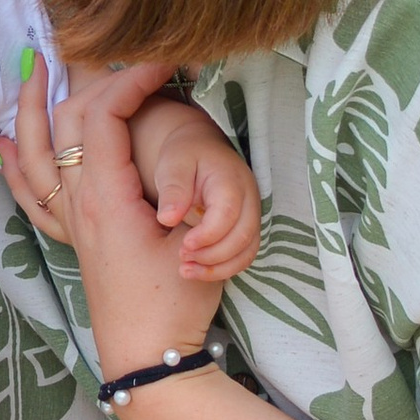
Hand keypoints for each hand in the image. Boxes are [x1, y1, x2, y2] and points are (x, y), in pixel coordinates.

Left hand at [0, 58, 219, 380]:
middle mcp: (78, 202)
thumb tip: (179, 156)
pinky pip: (29, 190)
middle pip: (69, 122)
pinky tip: (1, 145)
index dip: (132, 80)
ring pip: (36, 150)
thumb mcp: (193, 242)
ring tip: (32, 69)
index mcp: (107, 196)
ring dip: (32, 107)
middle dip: (85, 78)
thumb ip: (183, 197)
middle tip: (111, 50)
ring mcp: (70, 219)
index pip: (105, 116)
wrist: (146, 355)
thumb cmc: (175, 301)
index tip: (165, 63)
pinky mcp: (72, 235)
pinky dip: (13, 161)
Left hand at [138, 105, 261, 282]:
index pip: (228, 213)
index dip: (207, 235)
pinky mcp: (247, 228)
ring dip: (218, 268)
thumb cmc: (185, 156)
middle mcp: (248, 198)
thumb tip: (168, 219)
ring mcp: (252, 214)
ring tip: (186, 270)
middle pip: (242, 236)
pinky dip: (223, 268)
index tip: (184, 245)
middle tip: (182, 259)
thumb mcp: (173, 165)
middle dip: (211, 255)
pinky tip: (197, 270)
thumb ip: (173, 189)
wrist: (201, 149)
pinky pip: (243, 255)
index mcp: (230, 179)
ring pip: (247, 251)